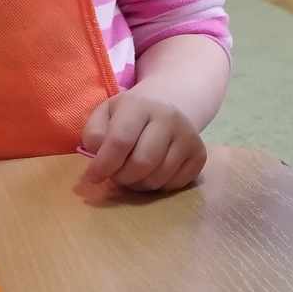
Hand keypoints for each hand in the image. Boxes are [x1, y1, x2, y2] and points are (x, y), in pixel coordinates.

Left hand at [79, 90, 206, 193]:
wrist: (167, 108)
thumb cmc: (127, 117)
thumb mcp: (104, 115)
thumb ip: (94, 134)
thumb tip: (97, 158)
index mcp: (140, 105)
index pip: (120, 141)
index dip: (103, 165)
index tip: (92, 177)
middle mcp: (168, 117)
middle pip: (142, 163)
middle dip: (122, 177)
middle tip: (115, 175)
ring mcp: (188, 136)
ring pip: (158, 178)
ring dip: (139, 184)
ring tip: (133, 173)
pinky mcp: (200, 154)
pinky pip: (175, 185)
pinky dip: (159, 186)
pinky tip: (153, 172)